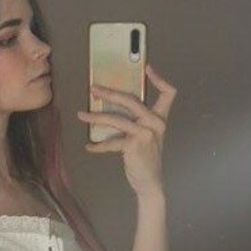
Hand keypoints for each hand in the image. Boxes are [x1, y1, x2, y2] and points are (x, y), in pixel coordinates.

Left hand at [76, 63, 176, 196]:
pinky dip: (99, 145)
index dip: (159, 79)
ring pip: (116, 119)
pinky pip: (112, 142)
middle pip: (131, 100)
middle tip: (93, 89)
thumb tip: (113, 106)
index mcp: (160, 119)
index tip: (147, 68)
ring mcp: (146, 134)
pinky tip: (90, 146)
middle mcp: (155, 123)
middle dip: (109, 93)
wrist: (150, 182)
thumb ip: (137, 121)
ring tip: (82, 115)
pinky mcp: (134, 145)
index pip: (168, 94)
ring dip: (96, 117)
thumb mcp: (146, 136)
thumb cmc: (146, 158)